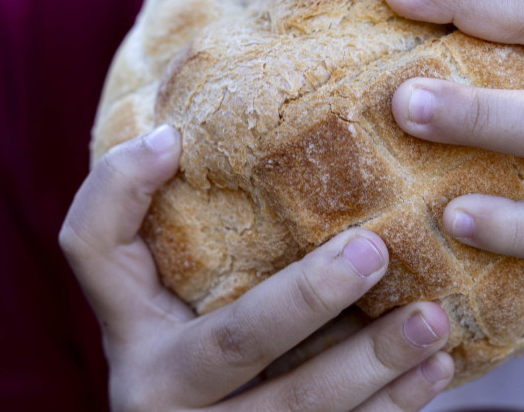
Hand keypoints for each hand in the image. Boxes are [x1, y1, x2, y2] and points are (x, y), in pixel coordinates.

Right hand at [59, 125, 452, 410]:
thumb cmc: (212, 340)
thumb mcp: (185, 290)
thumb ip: (190, 230)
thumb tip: (177, 139)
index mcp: (135, 330)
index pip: (91, 248)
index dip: (119, 190)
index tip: (173, 141)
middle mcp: (161, 391)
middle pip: (231, 341)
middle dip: (306, 298)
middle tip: (372, 252)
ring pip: (296, 407)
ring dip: (373, 363)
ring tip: (432, 320)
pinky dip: (393, 406)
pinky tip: (433, 370)